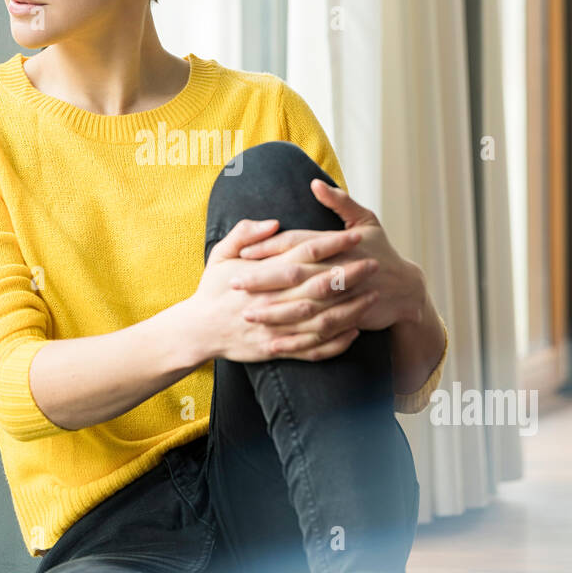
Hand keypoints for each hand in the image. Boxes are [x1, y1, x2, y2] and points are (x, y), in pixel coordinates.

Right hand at [186, 216, 365, 362]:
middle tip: (375, 263)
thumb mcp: (220, 255)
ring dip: (349, 308)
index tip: (355, 236)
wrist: (197, 330)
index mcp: (262, 274)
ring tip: (372, 296)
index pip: (305, 253)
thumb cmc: (211, 290)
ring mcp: (276, 327)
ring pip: (321, 319)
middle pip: (319, 285)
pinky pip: (312, 348)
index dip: (333, 244)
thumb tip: (274, 223)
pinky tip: (354, 331)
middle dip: (350, 274)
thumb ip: (245, 234)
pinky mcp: (277, 349)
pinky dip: (335, 342)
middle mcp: (272, 300)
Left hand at [228, 180, 426, 349]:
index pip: (296, 243)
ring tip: (248, 314)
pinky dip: (297, 339)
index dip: (268, 247)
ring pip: (304, 306)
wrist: (407, 288)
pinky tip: (274, 343)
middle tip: (234, 283)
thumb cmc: (379, 250)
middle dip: (263, 280)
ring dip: (275, 311)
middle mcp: (339, 269)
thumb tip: (315, 184)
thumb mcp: (366, 220)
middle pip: (295, 274)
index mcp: (338, 244)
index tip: (241, 254)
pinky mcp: (348, 320)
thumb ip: (340, 201)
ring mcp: (344, 298)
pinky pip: (318, 333)